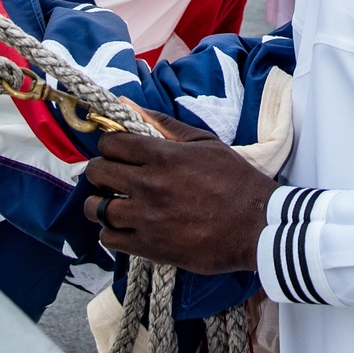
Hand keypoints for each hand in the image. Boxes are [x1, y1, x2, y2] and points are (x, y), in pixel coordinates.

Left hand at [83, 106, 276, 273]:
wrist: (257, 227)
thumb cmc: (234, 181)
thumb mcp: (205, 143)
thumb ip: (164, 125)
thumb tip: (127, 104)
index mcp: (163, 156)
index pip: (110, 143)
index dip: (109, 145)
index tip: (117, 152)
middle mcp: (149, 186)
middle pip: (97, 172)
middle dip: (100, 171)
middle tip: (113, 177)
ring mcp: (147, 218)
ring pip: (96, 208)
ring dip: (101, 203)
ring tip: (115, 204)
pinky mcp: (150, 247)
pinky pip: (109, 238)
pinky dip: (111, 232)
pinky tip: (124, 227)